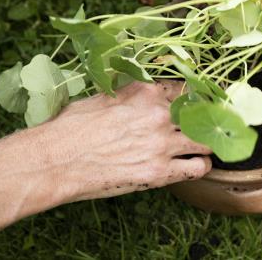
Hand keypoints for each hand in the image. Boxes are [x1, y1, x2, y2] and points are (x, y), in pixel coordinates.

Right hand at [38, 80, 211, 202]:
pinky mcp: (159, 172)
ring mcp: (162, 144)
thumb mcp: (103, 97)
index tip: (196, 105)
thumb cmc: (71, 128)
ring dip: (206, 143)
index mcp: (145, 92)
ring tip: (201, 147)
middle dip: (204, 120)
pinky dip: (201, 166)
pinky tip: (196, 165)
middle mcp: (159, 115)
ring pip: (206, 141)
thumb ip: (131, 95)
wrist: (54, 160)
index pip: (185, 90)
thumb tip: (142, 94)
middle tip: (205, 126)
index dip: (192, 99)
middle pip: (201, 114)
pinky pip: (198, 168)